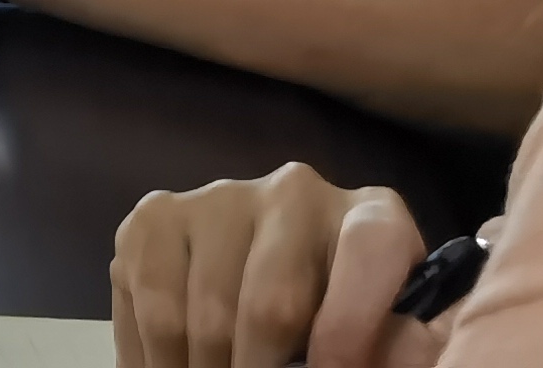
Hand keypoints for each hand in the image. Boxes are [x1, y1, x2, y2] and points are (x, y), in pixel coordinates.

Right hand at [113, 166, 437, 367]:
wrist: (285, 290)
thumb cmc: (348, 325)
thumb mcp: (388, 337)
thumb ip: (395, 347)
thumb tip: (386, 359)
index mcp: (371, 218)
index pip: (368, 251)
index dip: (350, 327)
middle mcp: (294, 191)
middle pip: (271, 301)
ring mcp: (218, 197)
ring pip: (205, 311)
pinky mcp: (157, 214)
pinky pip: (147, 296)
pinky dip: (157, 355)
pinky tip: (174, 367)